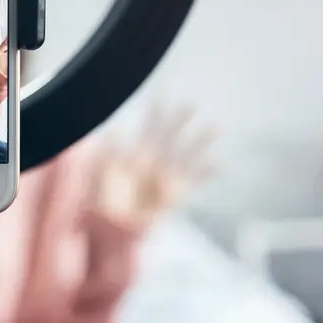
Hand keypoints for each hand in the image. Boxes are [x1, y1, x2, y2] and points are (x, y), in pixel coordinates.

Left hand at [88, 102, 216, 227]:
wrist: (114, 226)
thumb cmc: (104, 199)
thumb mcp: (102, 174)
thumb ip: (108, 154)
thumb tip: (113, 130)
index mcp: (136, 154)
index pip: (148, 129)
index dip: (155, 113)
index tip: (162, 96)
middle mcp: (154, 162)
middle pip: (170, 137)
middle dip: (179, 121)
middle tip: (191, 103)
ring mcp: (167, 177)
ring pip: (186, 154)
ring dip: (200, 141)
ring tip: (214, 126)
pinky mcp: (176, 193)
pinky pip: (195, 180)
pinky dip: (207, 172)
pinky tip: (220, 163)